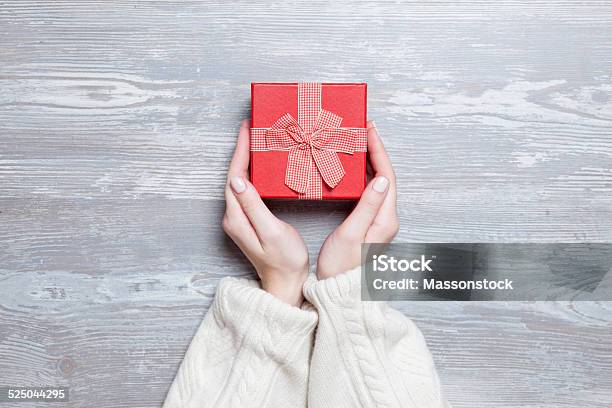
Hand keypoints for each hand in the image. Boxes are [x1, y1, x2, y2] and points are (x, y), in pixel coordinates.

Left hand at [222, 120, 309, 305]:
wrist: (286, 284)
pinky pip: (249, 189)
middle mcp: (234, 216)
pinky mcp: (249, 220)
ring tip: (259, 140)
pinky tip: (263, 166)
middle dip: (243, 149)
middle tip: (254, 127)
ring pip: (241, 181)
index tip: (247, 128)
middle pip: (235, 175)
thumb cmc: (284, 260)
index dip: (240, 150)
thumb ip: (253, 205)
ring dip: (248, 159)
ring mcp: (241, 219)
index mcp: (237, 217)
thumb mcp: (270, 231)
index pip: (235, 175)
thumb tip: (237, 179)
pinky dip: (254, 173)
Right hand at [317, 121, 398, 279]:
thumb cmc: (341, 267)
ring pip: (379, 183)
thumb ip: (367, 207)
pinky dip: (364, 176)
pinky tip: (354, 170)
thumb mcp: (351, 235)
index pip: (387, 176)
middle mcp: (386, 219)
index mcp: (385, 219)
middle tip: (363, 130)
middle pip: (386, 176)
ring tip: (358, 143)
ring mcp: (380, 222)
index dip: (378, 151)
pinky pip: (371, 192)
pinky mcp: (370, 225)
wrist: (340, 292)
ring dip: (370, 162)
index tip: (369, 131)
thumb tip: (382, 179)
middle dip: (375, 151)